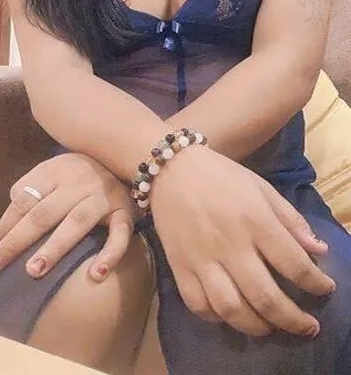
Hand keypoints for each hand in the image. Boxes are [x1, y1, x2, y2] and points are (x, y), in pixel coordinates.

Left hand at [0, 153, 136, 280]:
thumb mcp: (52, 171)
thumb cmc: (78, 173)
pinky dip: (110, 254)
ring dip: (55, 247)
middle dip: (18, 240)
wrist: (123, 154)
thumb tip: (5, 228)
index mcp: (56, 171)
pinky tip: (97, 274)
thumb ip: (30, 191)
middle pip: (43, 213)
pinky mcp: (126, 211)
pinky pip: (120, 234)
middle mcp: (79, 181)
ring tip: (34, 271)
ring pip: (76, 222)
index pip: (24, 200)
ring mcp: (103, 196)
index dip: (4, 226)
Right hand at [150, 145, 334, 337]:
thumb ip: (291, 220)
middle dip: (293, 320)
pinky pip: (199, 305)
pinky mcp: (179, 267)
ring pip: (232, 310)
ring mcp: (202, 259)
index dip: (316, 283)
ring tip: (271, 327)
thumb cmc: (222, 176)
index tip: (325, 289)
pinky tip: (231, 315)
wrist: (171, 169)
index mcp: (255, 220)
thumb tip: (319, 251)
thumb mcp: (262, 188)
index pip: (294, 264)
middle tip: (307, 326)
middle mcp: (230, 244)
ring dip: (258, 327)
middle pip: (266, 297)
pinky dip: (218, 319)